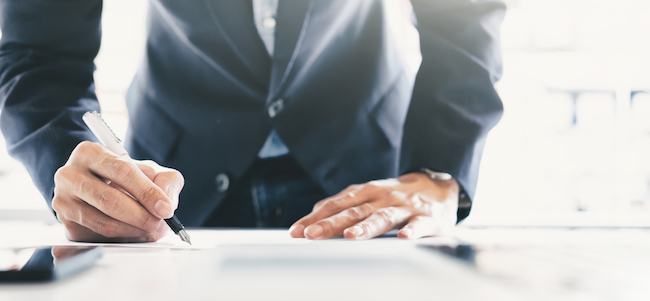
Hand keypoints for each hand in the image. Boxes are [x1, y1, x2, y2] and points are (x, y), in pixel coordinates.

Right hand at [52, 141, 183, 241]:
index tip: (166, 209)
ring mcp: (63, 201)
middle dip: (142, 216)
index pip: (122, 171)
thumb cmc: (123, 176)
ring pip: (103, 223)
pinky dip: (123, 238)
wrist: (96, 185)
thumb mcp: (148, 170)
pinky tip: (135, 233)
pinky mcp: (66, 224)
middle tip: (160, 224)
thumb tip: (167, 202)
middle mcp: (70, 175)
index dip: (147, 192)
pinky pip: (98, 237)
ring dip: (134, 231)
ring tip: (152, 229)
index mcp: (90, 152)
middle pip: (110, 200)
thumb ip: (166, 180)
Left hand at [289, 173, 458, 239]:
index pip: (336, 205)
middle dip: (332, 223)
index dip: (315, 217)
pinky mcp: (427, 219)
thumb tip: (313, 215)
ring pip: (383, 217)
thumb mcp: (370, 195)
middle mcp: (383, 198)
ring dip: (366, 227)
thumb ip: (344, 205)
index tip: (297, 231)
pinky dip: (412, 232)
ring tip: (350, 236)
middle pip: (354, 211)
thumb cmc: (397, 196)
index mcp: (366, 192)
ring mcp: (405, 207)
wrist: (440, 186)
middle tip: (312, 235)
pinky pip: (418, 226)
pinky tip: (403, 238)